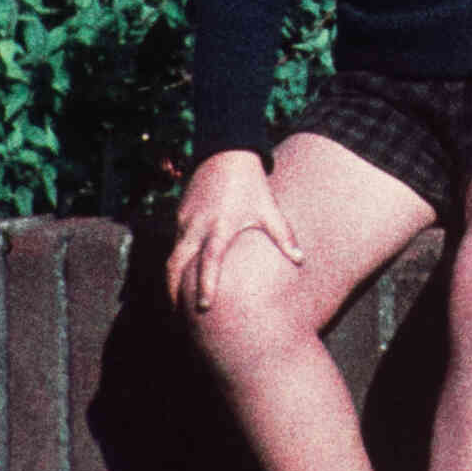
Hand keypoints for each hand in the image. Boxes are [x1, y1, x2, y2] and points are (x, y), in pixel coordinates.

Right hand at [166, 150, 301, 312]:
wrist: (226, 152)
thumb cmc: (251, 184)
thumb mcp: (268, 208)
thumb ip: (283, 235)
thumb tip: (301, 259)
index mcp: (220, 226)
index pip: (209, 260)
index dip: (205, 284)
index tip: (204, 306)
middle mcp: (197, 226)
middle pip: (175, 264)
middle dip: (173, 291)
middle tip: (177, 318)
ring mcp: (184, 221)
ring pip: (171, 256)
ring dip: (170, 281)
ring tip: (175, 305)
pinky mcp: (179, 216)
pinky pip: (173, 244)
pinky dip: (174, 263)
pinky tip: (179, 277)